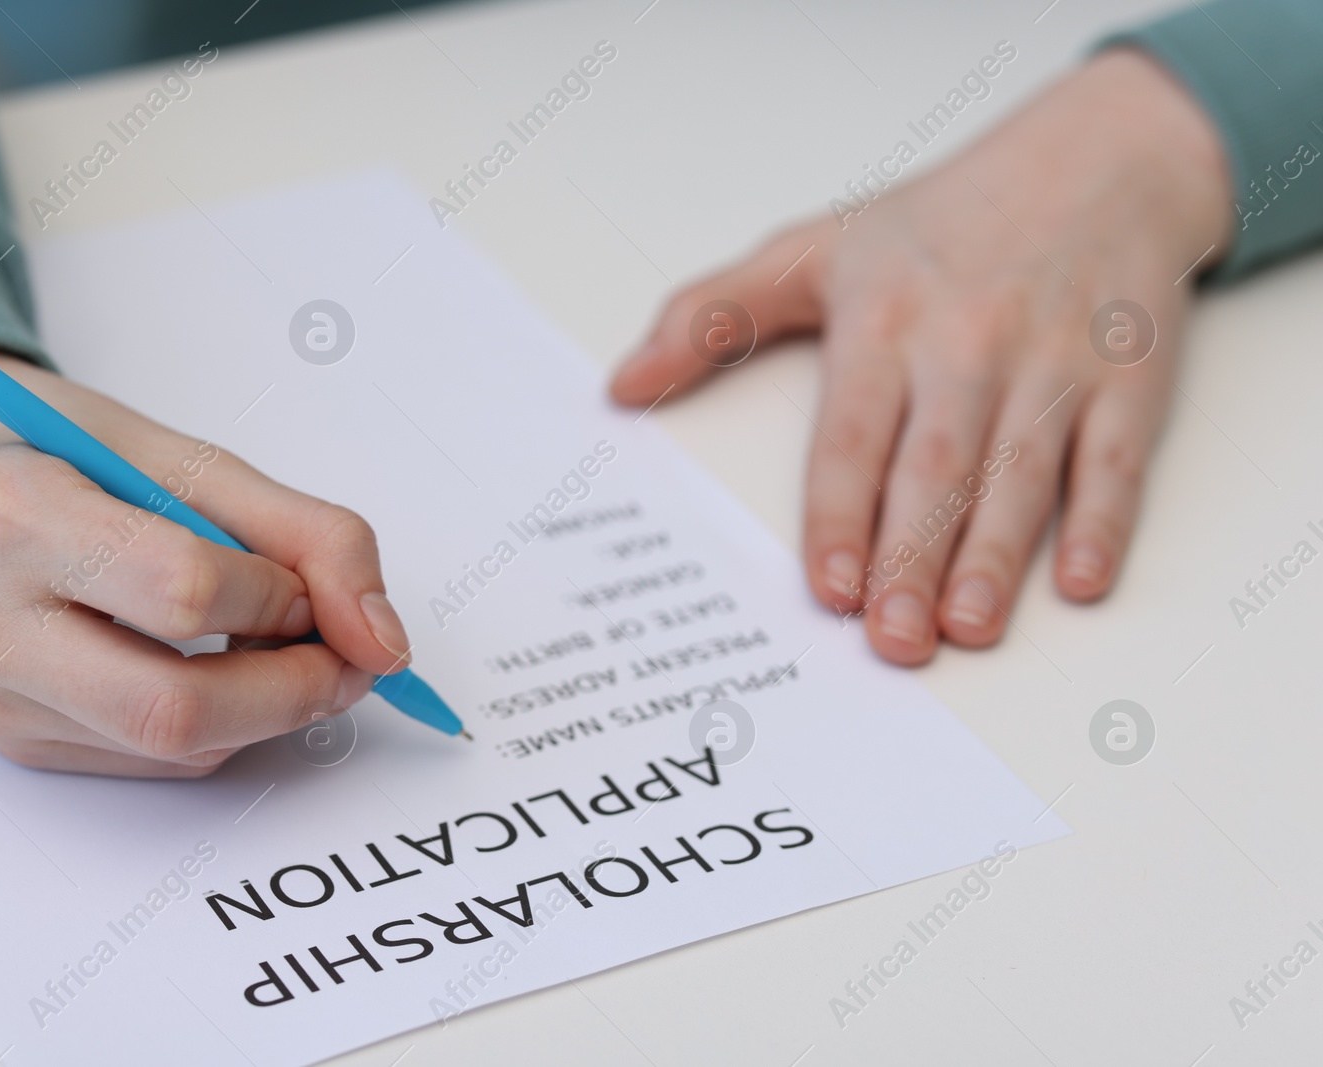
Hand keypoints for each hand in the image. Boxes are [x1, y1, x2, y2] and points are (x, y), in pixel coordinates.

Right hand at [0, 355, 411, 775]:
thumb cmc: (44, 449)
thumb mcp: (174, 450)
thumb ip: (300, 531)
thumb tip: (384, 639)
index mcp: (9, 512)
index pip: (184, 589)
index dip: (284, 597)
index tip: (318, 585)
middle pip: (173, 707)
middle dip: (295, 690)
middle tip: (347, 655)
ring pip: (170, 749)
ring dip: (263, 709)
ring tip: (278, 644)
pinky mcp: (0, 743)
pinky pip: (144, 761)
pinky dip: (211, 724)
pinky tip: (209, 666)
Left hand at [610, 50, 1230, 664]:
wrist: (1097, 160)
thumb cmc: (941, 223)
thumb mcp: (813, 250)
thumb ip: (712, 317)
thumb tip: (620, 386)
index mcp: (884, 321)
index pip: (853, 435)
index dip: (840, 515)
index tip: (827, 588)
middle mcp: (968, 345)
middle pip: (936, 467)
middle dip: (912, 558)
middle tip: (892, 642)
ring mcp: (1054, 362)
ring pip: (1022, 473)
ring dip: (996, 556)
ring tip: (968, 629)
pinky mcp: (1130, 378)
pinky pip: (1118, 458)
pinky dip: (1105, 520)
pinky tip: (1080, 583)